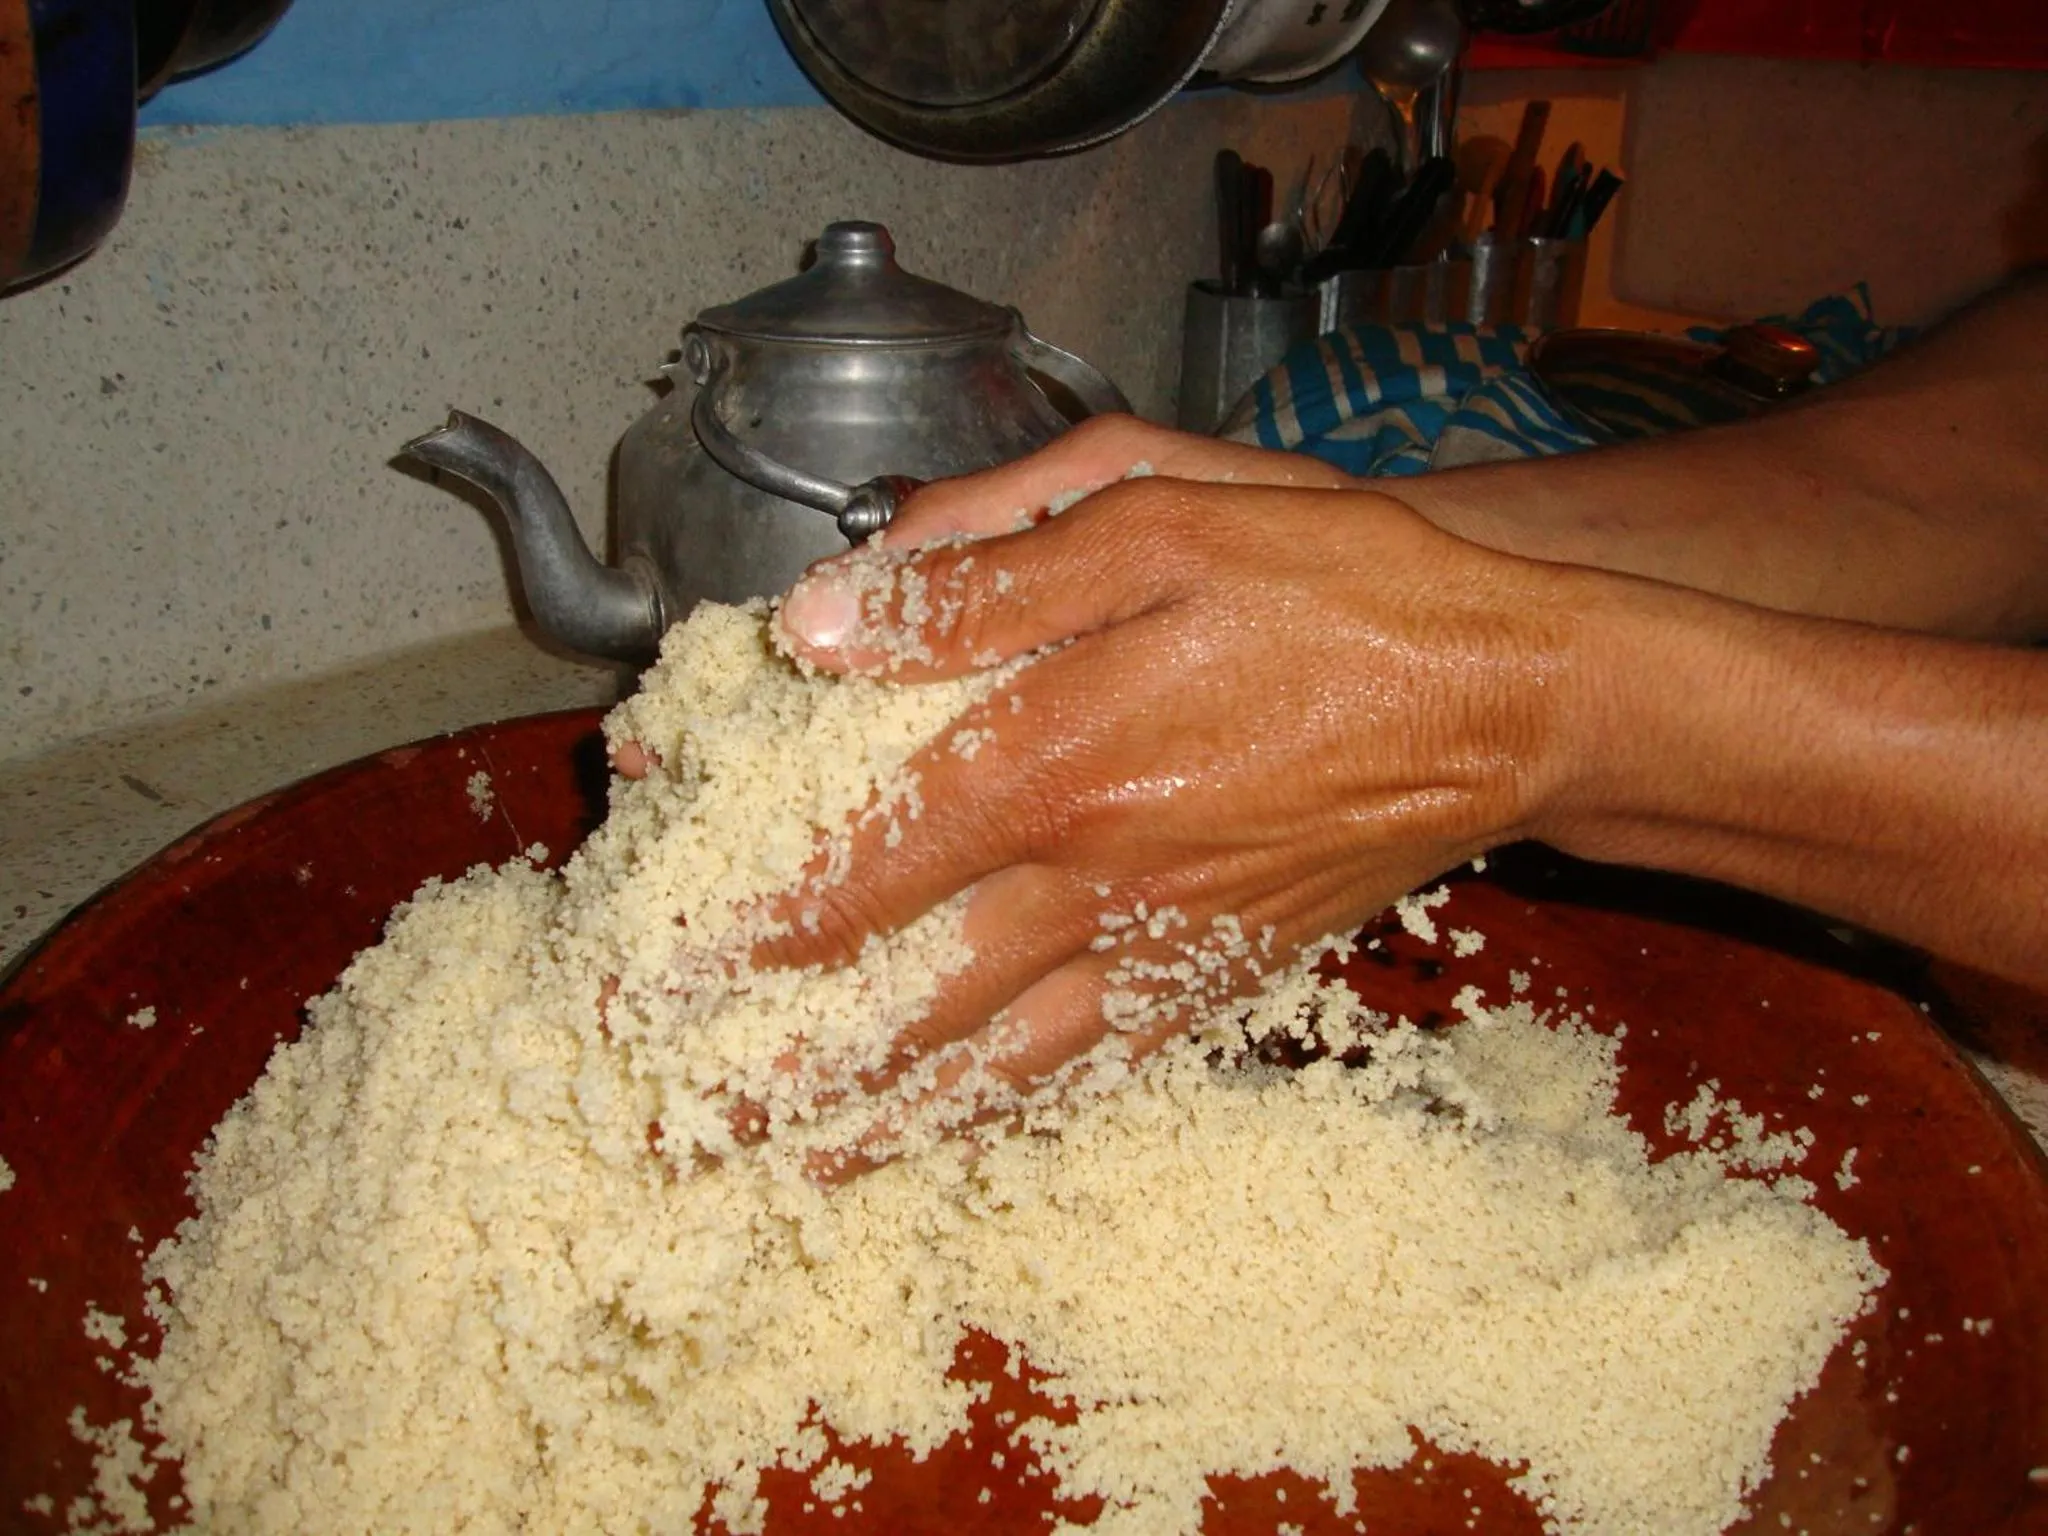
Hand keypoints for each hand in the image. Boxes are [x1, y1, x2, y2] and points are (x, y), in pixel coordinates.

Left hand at [760, 417, 1600, 1170]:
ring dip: (881, 1114)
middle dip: (786, 1057)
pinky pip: (1100, 1064)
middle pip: (906, 990)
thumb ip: (979, 575)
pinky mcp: (1224, 972)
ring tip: (788, 1166)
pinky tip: (966, 1133)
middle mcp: (1094, 872)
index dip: (750, 924)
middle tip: (683, 1114)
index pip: (861, 861)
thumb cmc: (1339, 587)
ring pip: (993, 1054)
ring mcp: (1162, 939)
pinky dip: (1018, 1109)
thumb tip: (823, 624)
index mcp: (1056, 753)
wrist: (1511, 692)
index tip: (662, 972)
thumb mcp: (1155, 517)